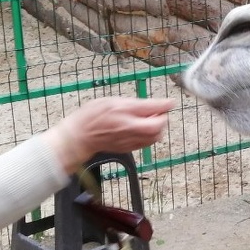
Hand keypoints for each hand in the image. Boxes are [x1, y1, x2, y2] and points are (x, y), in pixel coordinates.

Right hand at [45, 96, 175, 171]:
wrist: (79, 136)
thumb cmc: (92, 115)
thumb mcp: (112, 101)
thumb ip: (135, 103)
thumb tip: (156, 104)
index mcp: (123, 111)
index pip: (152, 108)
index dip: (164, 105)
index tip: (170, 102)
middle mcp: (128, 127)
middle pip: (157, 127)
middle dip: (162, 118)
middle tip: (158, 112)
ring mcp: (129, 140)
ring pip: (155, 137)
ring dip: (158, 128)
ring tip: (149, 121)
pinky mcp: (128, 148)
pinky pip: (147, 143)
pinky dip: (150, 136)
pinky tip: (142, 129)